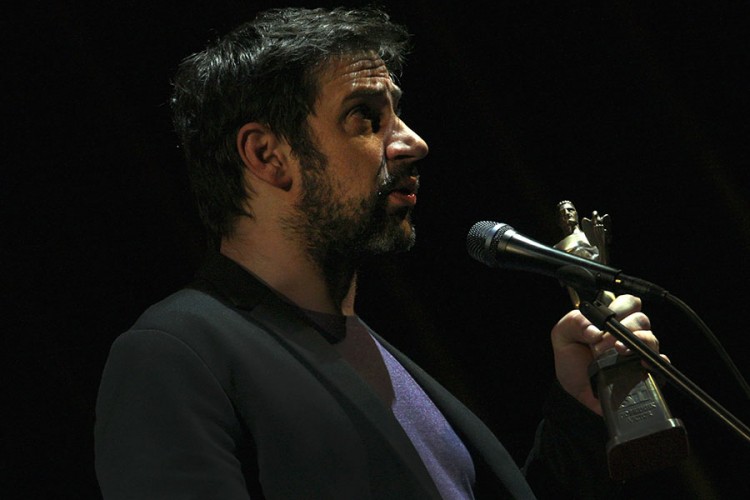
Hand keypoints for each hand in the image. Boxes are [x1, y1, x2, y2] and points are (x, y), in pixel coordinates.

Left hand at [551, 294, 663, 414]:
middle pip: (641, 318)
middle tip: (603, 342)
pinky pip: (660, 363)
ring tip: (618, 352)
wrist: (578, 393)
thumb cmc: (572, 364)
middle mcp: (629, 334)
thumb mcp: (563, 337)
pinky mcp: (646, 372)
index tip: (604, 321)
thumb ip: (574, 323)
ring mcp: (638, 352)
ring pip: (651, 338)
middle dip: (623, 327)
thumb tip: (594, 329)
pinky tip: (642, 363)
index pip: (628, 302)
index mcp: (611, 321)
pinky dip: (655, 361)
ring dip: (635, 342)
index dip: (619, 308)